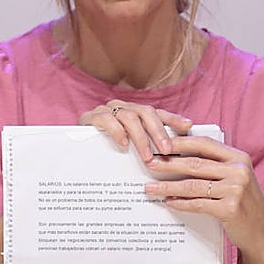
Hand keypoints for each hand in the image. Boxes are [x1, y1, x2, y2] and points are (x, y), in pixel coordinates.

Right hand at [78, 100, 193, 157]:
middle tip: (167, 150)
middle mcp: (123, 107)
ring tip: (147, 155)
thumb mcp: (131, 147)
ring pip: (129, 116)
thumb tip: (174, 155)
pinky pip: (106, 119)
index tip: (188, 127)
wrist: (75, 147)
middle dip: (159, 131)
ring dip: (140, 137)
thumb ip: (149, 145)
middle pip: (146, 112)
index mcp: (134, 113)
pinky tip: (123, 144)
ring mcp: (107, 110)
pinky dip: (116, 131)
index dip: (173, 118)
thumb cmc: (107, 148)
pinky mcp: (91, 117)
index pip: (158, 112)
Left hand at [143, 137, 263, 263]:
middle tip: (149, 163)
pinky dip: (180, 203)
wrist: (261, 232)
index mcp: (239, 157)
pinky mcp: (230, 209)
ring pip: (193, 185)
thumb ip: (216, 164)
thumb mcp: (236, 177)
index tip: (159, 143)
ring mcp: (235, 190)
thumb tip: (178, 155)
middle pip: (195, 164)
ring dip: (168, 186)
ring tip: (151, 187)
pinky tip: (168, 202)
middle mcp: (238, 171)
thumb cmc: (243, 201)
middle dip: (168, 164)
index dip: (180, 142)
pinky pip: (198, 204)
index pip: (204, 144)